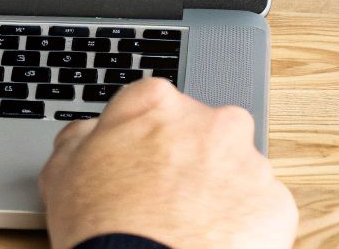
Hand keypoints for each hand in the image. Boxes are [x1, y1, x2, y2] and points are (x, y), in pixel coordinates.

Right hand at [38, 78, 296, 248]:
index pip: (155, 105)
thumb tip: (90, 134)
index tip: (139, 162)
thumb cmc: (101, 227)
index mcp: (158, 104)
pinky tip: (213, 241)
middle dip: (189, 160)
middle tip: (165, 198)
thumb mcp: (61, 170)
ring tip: (189, 228)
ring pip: (237, 172)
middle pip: (204, 133)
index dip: (144, 137)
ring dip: (218, 192)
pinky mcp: (277, 205)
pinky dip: (243, 224)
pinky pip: (262, 210)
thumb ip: (81, 137)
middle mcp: (211, 123)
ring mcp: (250, 164)